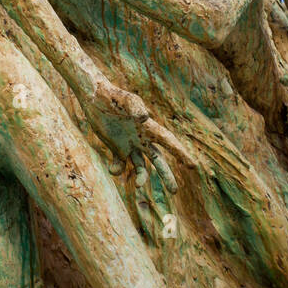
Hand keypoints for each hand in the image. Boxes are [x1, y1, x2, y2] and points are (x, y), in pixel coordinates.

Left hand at [81, 75, 177, 238]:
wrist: (95, 97)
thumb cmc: (113, 95)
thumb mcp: (126, 99)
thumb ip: (136, 107)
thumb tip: (144, 118)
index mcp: (148, 127)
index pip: (168, 141)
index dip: (180, 153)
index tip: (193, 165)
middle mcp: (141, 138)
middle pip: (158, 160)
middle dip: (166, 175)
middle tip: (175, 191)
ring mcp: (129, 144)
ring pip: (141, 166)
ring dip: (141, 177)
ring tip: (138, 185)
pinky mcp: (115, 147)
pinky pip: (120, 164)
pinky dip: (118, 169)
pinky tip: (113, 168)